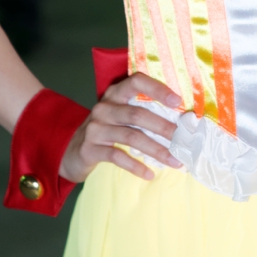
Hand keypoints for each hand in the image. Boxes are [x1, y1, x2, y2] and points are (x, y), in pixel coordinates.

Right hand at [58, 72, 183, 183]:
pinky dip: (135, 166)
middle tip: (183, 140)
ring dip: (156, 150)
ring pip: (131, 137)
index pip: (136, 81)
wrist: (72, 151)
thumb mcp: (120, 114)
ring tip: (175, 161)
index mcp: (115, 94)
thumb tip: (181, 121)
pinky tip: (149, 174)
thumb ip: (142, 111)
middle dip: (163, 128)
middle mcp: (104, 108)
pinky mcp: (90, 148)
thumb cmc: (107, 130)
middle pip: (137, 114)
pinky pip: (117, 156)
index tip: (178, 101)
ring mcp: (95, 128)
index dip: (157, 89)